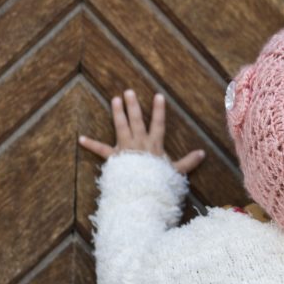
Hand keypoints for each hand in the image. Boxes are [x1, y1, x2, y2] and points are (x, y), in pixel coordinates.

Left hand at [78, 89, 205, 174]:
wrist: (142, 192)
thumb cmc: (158, 182)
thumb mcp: (176, 172)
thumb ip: (189, 162)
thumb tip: (203, 153)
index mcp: (154, 145)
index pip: (158, 124)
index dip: (158, 110)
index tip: (158, 96)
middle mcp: (139, 143)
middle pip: (136, 120)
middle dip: (132, 105)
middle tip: (128, 91)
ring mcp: (125, 148)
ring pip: (120, 127)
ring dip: (117, 113)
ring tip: (113, 99)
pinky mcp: (114, 158)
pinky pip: (101, 150)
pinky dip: (91, 144)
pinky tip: (81, 138)